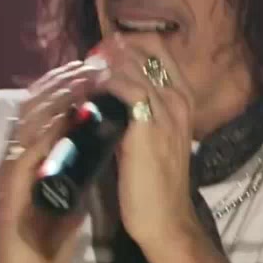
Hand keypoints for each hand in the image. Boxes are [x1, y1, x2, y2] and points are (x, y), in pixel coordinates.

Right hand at [0, 59, 105, 262]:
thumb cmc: (46, 241)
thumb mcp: (69, 194)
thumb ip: (79, 165)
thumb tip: (105, 138)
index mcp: (29, 156)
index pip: (43, 107)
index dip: (65, 82)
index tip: (93, 64)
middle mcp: (14, 159)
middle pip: (33, 105)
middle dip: (62, 80)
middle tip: (91, 61)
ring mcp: (8, 176)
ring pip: (27, 124)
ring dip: (53, 99)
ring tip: (81, 79)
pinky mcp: (8, 197)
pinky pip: (23, 156)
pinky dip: (43, 135)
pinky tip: (62, 120)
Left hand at [97, 33, 204, 248]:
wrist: (165, 218)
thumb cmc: (155, 181)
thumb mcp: (152, 136)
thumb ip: (137, 111)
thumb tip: (107, 93)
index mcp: (182, 98)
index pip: (157, 49)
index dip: (127, 44)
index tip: (101, 51)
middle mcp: (177, 98)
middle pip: (144, 51)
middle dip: (111, 50)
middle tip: (85, 58)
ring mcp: (165, 111)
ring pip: (131, 67)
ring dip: (102, 65)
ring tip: (79, 71)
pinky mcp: (146, 127)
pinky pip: (123, 89)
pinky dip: (101, 84)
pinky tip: (84, 89)